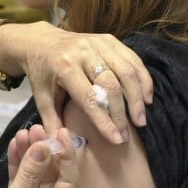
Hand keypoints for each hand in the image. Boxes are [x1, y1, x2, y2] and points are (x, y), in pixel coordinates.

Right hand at [0, 127, 81, 187]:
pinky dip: (19, 161)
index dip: (66, 156)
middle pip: (53, 175)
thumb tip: (44, 146)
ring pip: (36, 173)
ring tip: (26, 132)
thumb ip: (31, 173)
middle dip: (46, 151)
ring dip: (32, 153)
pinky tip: (16, 144)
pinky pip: (21, 177)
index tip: (62, 132)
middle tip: (40, 128)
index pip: (69, 181)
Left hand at [20, 22, 152, 143]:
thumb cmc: (42, 74)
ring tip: (140, 119)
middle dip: (122, 113)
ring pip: (126, 71)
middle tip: (128, 133)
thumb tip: (61, 148)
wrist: (42, 42)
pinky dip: (143, 79)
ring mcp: (98, 42)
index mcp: (64, 67)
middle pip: (111, 85)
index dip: (105, 120)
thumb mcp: (41, 98)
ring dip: (137, 98)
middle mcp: (83, 52)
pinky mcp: (109, 39)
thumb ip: (52, 123)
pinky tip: (147, 98)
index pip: (89, 98)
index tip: (116, 139)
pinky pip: (133, 59)